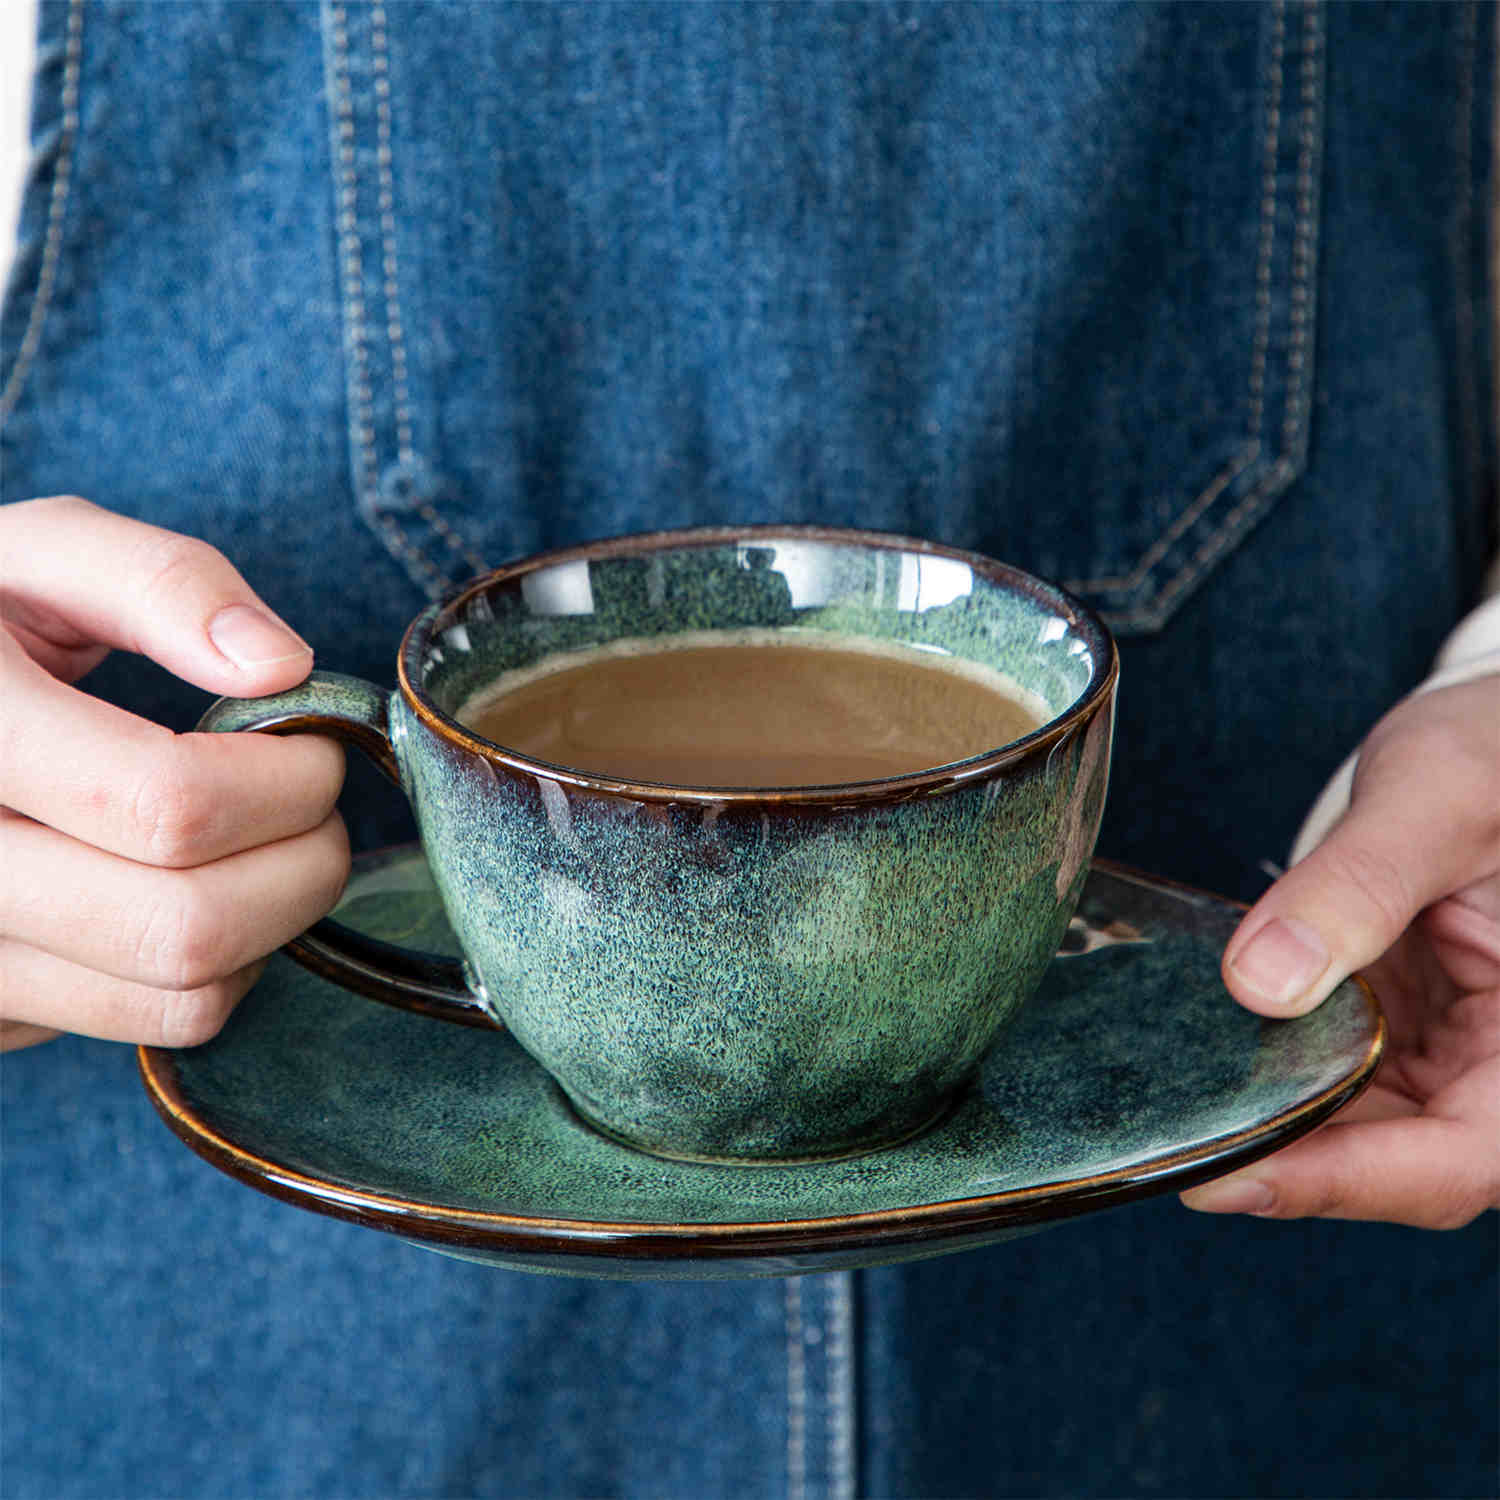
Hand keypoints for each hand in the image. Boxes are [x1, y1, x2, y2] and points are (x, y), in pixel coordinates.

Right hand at [0, 497, 348, 1050]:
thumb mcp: (41, 555)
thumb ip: (162, 581)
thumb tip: (282, 664)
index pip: (170, 806)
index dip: (286, 780)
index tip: (313, 746)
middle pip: (189, 925)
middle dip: (304, 863)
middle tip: (311, 805)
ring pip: (182, 995)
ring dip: (272, 923)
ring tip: (263, 843)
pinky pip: (155, 1023)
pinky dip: (218, 967)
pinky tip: (196, 888)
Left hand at [1181, 675, 1499, 1228]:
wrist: (1494, 739)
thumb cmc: (1497, 754)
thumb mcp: (1437, 801)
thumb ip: (1354, 888)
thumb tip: (1260, 982)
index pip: (1461, 1157)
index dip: (1345, 1182)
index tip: (1230, 1179)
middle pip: (1406, 1162)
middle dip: (1290, 1164)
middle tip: (1169, 1151)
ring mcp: (1457, 1052)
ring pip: (1368, 1133)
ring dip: (1278, 1128)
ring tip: (1173, 1116)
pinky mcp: (1410, 1029)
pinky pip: (1345, 1079)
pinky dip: (1278, 1077)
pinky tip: (1209, 1064)